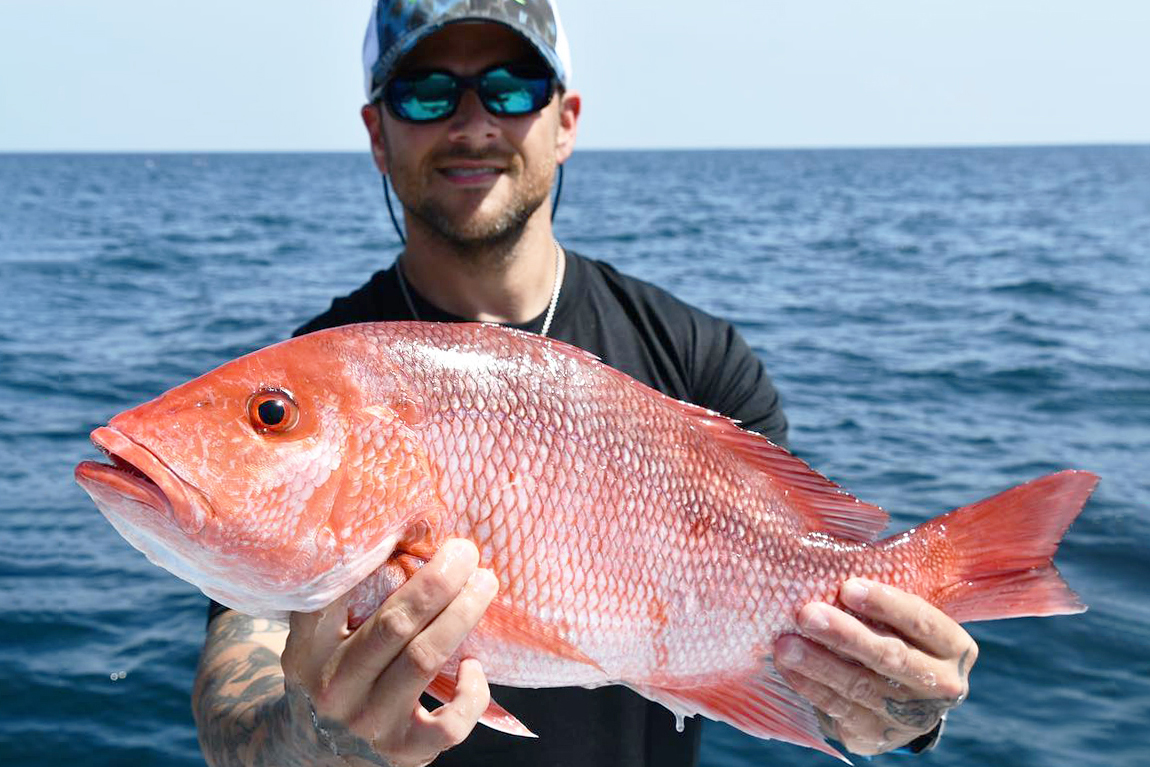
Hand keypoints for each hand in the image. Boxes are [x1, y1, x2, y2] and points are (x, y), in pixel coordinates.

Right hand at [280, 539, 498, 766]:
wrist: (315, 747)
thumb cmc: (332, 667)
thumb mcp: (319, 634)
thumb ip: (345, 593)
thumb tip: (404, 525)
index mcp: (309, 648)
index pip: (336, 595)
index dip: (377, 558)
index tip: (413, 528)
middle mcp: (334, 686)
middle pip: (395, 624)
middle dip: (438, 581)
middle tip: (466, 551)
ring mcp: (368, 722)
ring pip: (424, 661)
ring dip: (462, 615)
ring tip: (484, 583)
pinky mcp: (402, 751)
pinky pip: (448, 725)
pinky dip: (471, 693)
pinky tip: (473, 666)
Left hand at [775, 578, 977, 755]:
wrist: (901, 701)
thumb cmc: (895, 636)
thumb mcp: (904, 618)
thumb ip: (884, 594)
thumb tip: (834, 553)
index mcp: (954, 647)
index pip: (922, 621)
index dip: (884, 604)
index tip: (846, 586)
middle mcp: (941, 685)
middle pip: (890, 657)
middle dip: (845, 635)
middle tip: (806, 614)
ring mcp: (910, 716)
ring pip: (861, 686)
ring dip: (819, 663)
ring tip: (785, 644)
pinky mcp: (876, 736)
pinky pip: (839, 709)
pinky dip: (810, 686)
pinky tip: (787, 666)